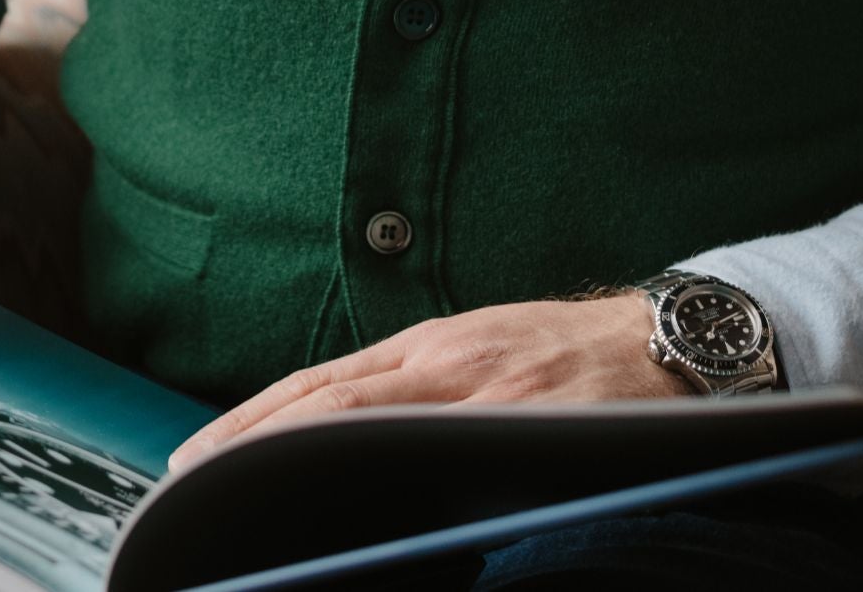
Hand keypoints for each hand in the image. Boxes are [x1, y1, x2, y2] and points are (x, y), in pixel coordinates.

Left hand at [168, 293, 687, 470]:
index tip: (194, 456)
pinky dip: (387, 486)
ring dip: (299, 463)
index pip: (320, 385)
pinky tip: (354, 518)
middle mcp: (447, 366)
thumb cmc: (571, 357)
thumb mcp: (488, 350)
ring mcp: (484, 401)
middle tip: (192, 483)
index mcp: (434, 347)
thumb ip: (427, 386)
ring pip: (368, 430)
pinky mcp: (526, 432)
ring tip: (241, 501)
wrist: (670, 345)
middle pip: (327, 405)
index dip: (250, 420)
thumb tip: (353, 433)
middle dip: (251, 444)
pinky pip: (440, 461)